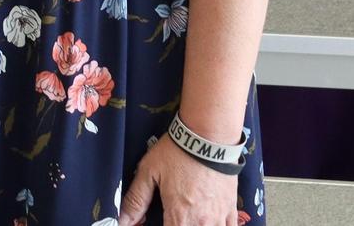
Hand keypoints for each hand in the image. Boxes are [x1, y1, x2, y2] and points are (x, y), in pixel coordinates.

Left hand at [117, 133, 235, 225]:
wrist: (209, 136)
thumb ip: (136, 200)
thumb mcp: (149, 171)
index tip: (160, 223)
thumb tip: (122, 221)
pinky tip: (208, 223)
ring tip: (186, 220)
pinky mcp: (231, 210)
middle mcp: (201, 222)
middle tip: (172, 220)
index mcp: (179, 216)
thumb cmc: (176, 152)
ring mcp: (219, 218)